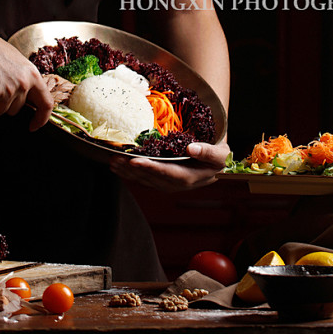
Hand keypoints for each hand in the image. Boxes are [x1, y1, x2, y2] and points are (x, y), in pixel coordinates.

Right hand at [0, 30, 53, 130]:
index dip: (41, 118)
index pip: (46, 103)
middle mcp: (24, 83)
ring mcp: (10, 90)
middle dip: (4, 102)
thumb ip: (23, 78)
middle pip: (16, 109)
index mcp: (32, 74)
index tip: (34, 125)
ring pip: (0, 110)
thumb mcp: (15, 60)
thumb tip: (24, 95)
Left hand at [109, 138, 230, 191]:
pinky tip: (117, 167)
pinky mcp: (161, 181)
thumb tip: (191, 149)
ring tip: (112, 162)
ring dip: (127, 172)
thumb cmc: (217, 157)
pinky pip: (143, 179)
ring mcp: (168, 184)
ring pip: (145, 180)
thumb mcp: (220, 154)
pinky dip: (129, 174)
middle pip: (152, 178)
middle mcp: (177, 184)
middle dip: (132, 170)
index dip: (151, 168)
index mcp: (191, 177)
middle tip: (115, 159)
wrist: (215, 164)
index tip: (134, 161)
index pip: (169, 174)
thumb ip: (208, 152)